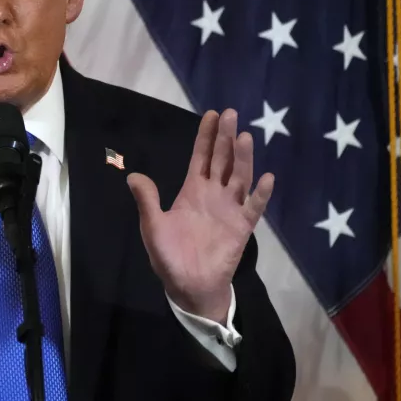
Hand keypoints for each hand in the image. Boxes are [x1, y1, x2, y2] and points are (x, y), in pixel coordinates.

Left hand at [127, 109, 272, 323]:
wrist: (188, 286)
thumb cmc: (169, 257)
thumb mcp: (152, 226)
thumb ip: (147, 201)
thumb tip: (133, 175)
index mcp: (192, 191)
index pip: (201, 157)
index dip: (206, 136)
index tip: (212, 114)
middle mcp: (214, 194)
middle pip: (222, 160)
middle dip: (226, 137)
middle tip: (231, 114)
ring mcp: (230, 209)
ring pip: (239, 177)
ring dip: (243, 158)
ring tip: (245, 137)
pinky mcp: (241, 227)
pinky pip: (253, 207)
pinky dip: (260, 194)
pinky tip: (266, 178)